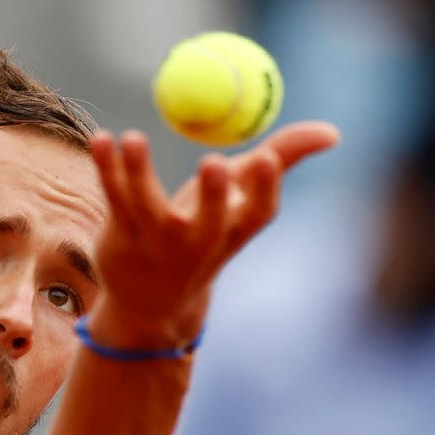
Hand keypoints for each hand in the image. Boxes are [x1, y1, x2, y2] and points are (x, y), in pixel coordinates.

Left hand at [86, 121, 339, 348]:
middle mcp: (197, 243)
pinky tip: (102, 139)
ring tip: (133, 139)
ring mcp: (156, 243)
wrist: (152, 301)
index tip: (268, 159)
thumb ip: (281, 160)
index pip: (257, 216)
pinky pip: (112, 197)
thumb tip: (333, 132)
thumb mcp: (241, 203)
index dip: (265, 189)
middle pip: (207, 222)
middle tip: (216, 162)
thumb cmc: (204, 237)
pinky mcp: (120, 237)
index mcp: (232, 233)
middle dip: (214, 195)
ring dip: (139, 171)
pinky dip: (106, 167)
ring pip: (147, 205)